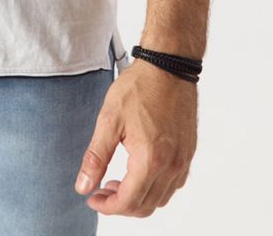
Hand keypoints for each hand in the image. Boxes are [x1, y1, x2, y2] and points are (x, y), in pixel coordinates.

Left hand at [73, 58, 197, 216]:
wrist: (168, 66)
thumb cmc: (140, 87)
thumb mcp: (109, 120)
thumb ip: (96, 157)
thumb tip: (84, 186)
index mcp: (150, 159)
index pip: (128, 201)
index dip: (107, 206)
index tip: (92, 198)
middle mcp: (172, 165)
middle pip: (146, 206)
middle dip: (120, 204)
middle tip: (101, 189)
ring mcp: (183, 160)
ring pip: (161, 199)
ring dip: (138, 198)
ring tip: (117, 181)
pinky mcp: (188, 152)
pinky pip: (173, 184)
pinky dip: (155, 187)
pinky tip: (139, 171)